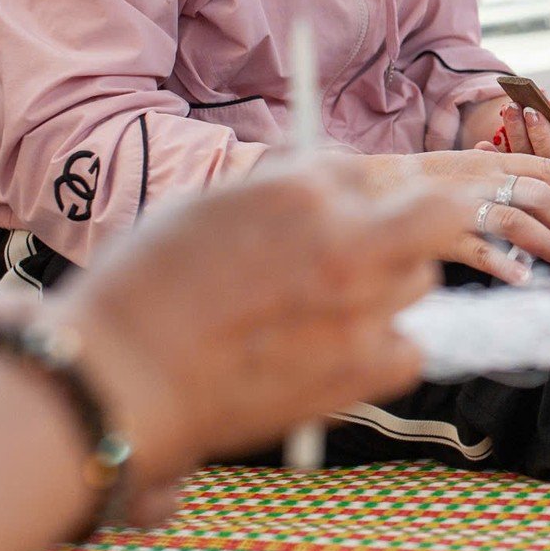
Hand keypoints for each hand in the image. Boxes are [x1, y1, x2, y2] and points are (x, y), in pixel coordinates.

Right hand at [46, 155, 460, 490]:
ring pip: (420, 280)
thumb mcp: (205, 206)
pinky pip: (410, 348)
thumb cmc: (144, 292)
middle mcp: (345, 241)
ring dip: (387, 286)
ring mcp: (363, 307)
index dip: (339, 192)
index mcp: (300, 190)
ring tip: (323, 312)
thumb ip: (275, 194)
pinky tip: (335, 354)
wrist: (120, 381)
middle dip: (400, 225)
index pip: (358, 169)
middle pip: (429, 215)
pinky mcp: (365, 369)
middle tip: (365, 250)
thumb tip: (316, 182)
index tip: (323, 216)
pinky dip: (383, 350)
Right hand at [357, 148, 549, 284]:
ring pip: (515, 221)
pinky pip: (480, 251)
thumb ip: (498, 178)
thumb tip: (538, 197)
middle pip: (537, 193)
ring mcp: (461, 206)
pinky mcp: (442, 234)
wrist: (373, 187)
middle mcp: (479, 180)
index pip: (543, 166)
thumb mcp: (466, 169)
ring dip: (545, 242)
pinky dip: (506, 265)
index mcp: (488, 162)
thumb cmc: (422, 182)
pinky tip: (522, 277)